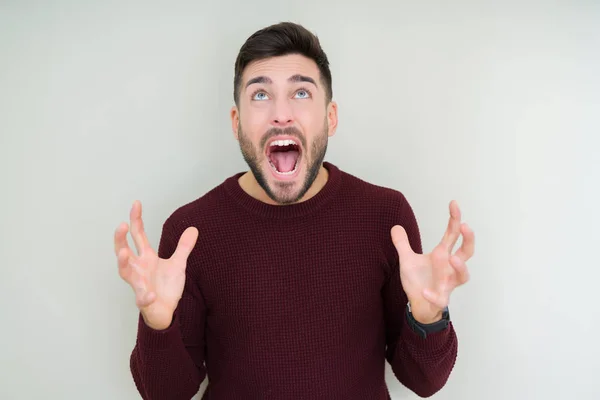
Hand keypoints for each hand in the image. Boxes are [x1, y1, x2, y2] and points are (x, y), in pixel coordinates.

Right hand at [114, 200, 198, 329]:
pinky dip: (145, 297)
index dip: (136, 219)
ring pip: (125, 273)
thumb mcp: (178, 264)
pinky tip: (150, 295)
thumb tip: (193, 229)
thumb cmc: (166, 287)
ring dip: (122, 263)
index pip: (138, 235)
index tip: (136, 203)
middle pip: (123, 251)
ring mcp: (139, 284)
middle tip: (121, 225)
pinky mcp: (144, 301)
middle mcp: (138, 268)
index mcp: (146, 258)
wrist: (167, 311)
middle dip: (120, 239)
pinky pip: (142, 299)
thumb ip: (183, 247)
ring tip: (123, 253)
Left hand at [391, 200, 474, 323]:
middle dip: (468, 239)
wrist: (418, 305)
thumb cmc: (418, 281)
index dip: (454, 219)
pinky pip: (441, 298)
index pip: (452, 234)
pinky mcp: (441, 299)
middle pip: (467, 252)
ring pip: (463, 276)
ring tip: (452, 257)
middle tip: (465, 226)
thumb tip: (395, 226)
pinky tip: (424, 290)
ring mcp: (447, 284)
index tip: (453, 203)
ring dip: (460, 266)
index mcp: (442, 255)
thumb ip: (402, 244)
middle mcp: (449, 268)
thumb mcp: (407, 260)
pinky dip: (433, 294)